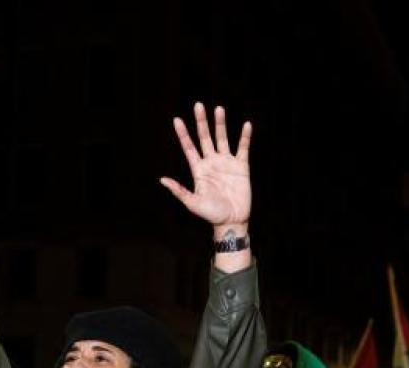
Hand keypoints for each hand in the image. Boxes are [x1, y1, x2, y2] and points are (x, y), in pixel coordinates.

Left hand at [160, 103, 251, 232]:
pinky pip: (243, 149)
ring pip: (222, 139)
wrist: (232, 222)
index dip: (183, 133)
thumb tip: (162, 179)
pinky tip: (246, 125)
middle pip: (205, 137)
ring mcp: (227, 163)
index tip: (176, 119)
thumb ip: (179, 190)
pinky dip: (245, 137)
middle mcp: (212, 163)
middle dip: (201, 122)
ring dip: (220, 124)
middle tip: (198, 105)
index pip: (189, 147)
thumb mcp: (192, 203)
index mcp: (199, 169)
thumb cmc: (211, 214)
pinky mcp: (242, 167)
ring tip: (219, 109)